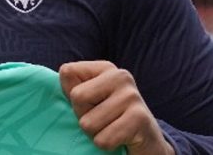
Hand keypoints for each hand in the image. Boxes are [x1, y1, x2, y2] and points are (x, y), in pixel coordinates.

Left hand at [59, 60, 173, 154]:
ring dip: (96, 133)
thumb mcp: (89, 100)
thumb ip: (72, 85)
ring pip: (88, 123)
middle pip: (77, 96)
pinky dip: (107, 145)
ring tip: (111, 129)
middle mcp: (120, 76)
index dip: (72, 95)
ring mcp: (132, 96)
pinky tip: (121, 139)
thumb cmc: (110, 119)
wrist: (147, 142)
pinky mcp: (140, 118)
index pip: (67, 72)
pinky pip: (103, 139)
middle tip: (102, 120)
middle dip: (83, 116)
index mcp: (105, 68)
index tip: (90, 103)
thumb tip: (65, 70)